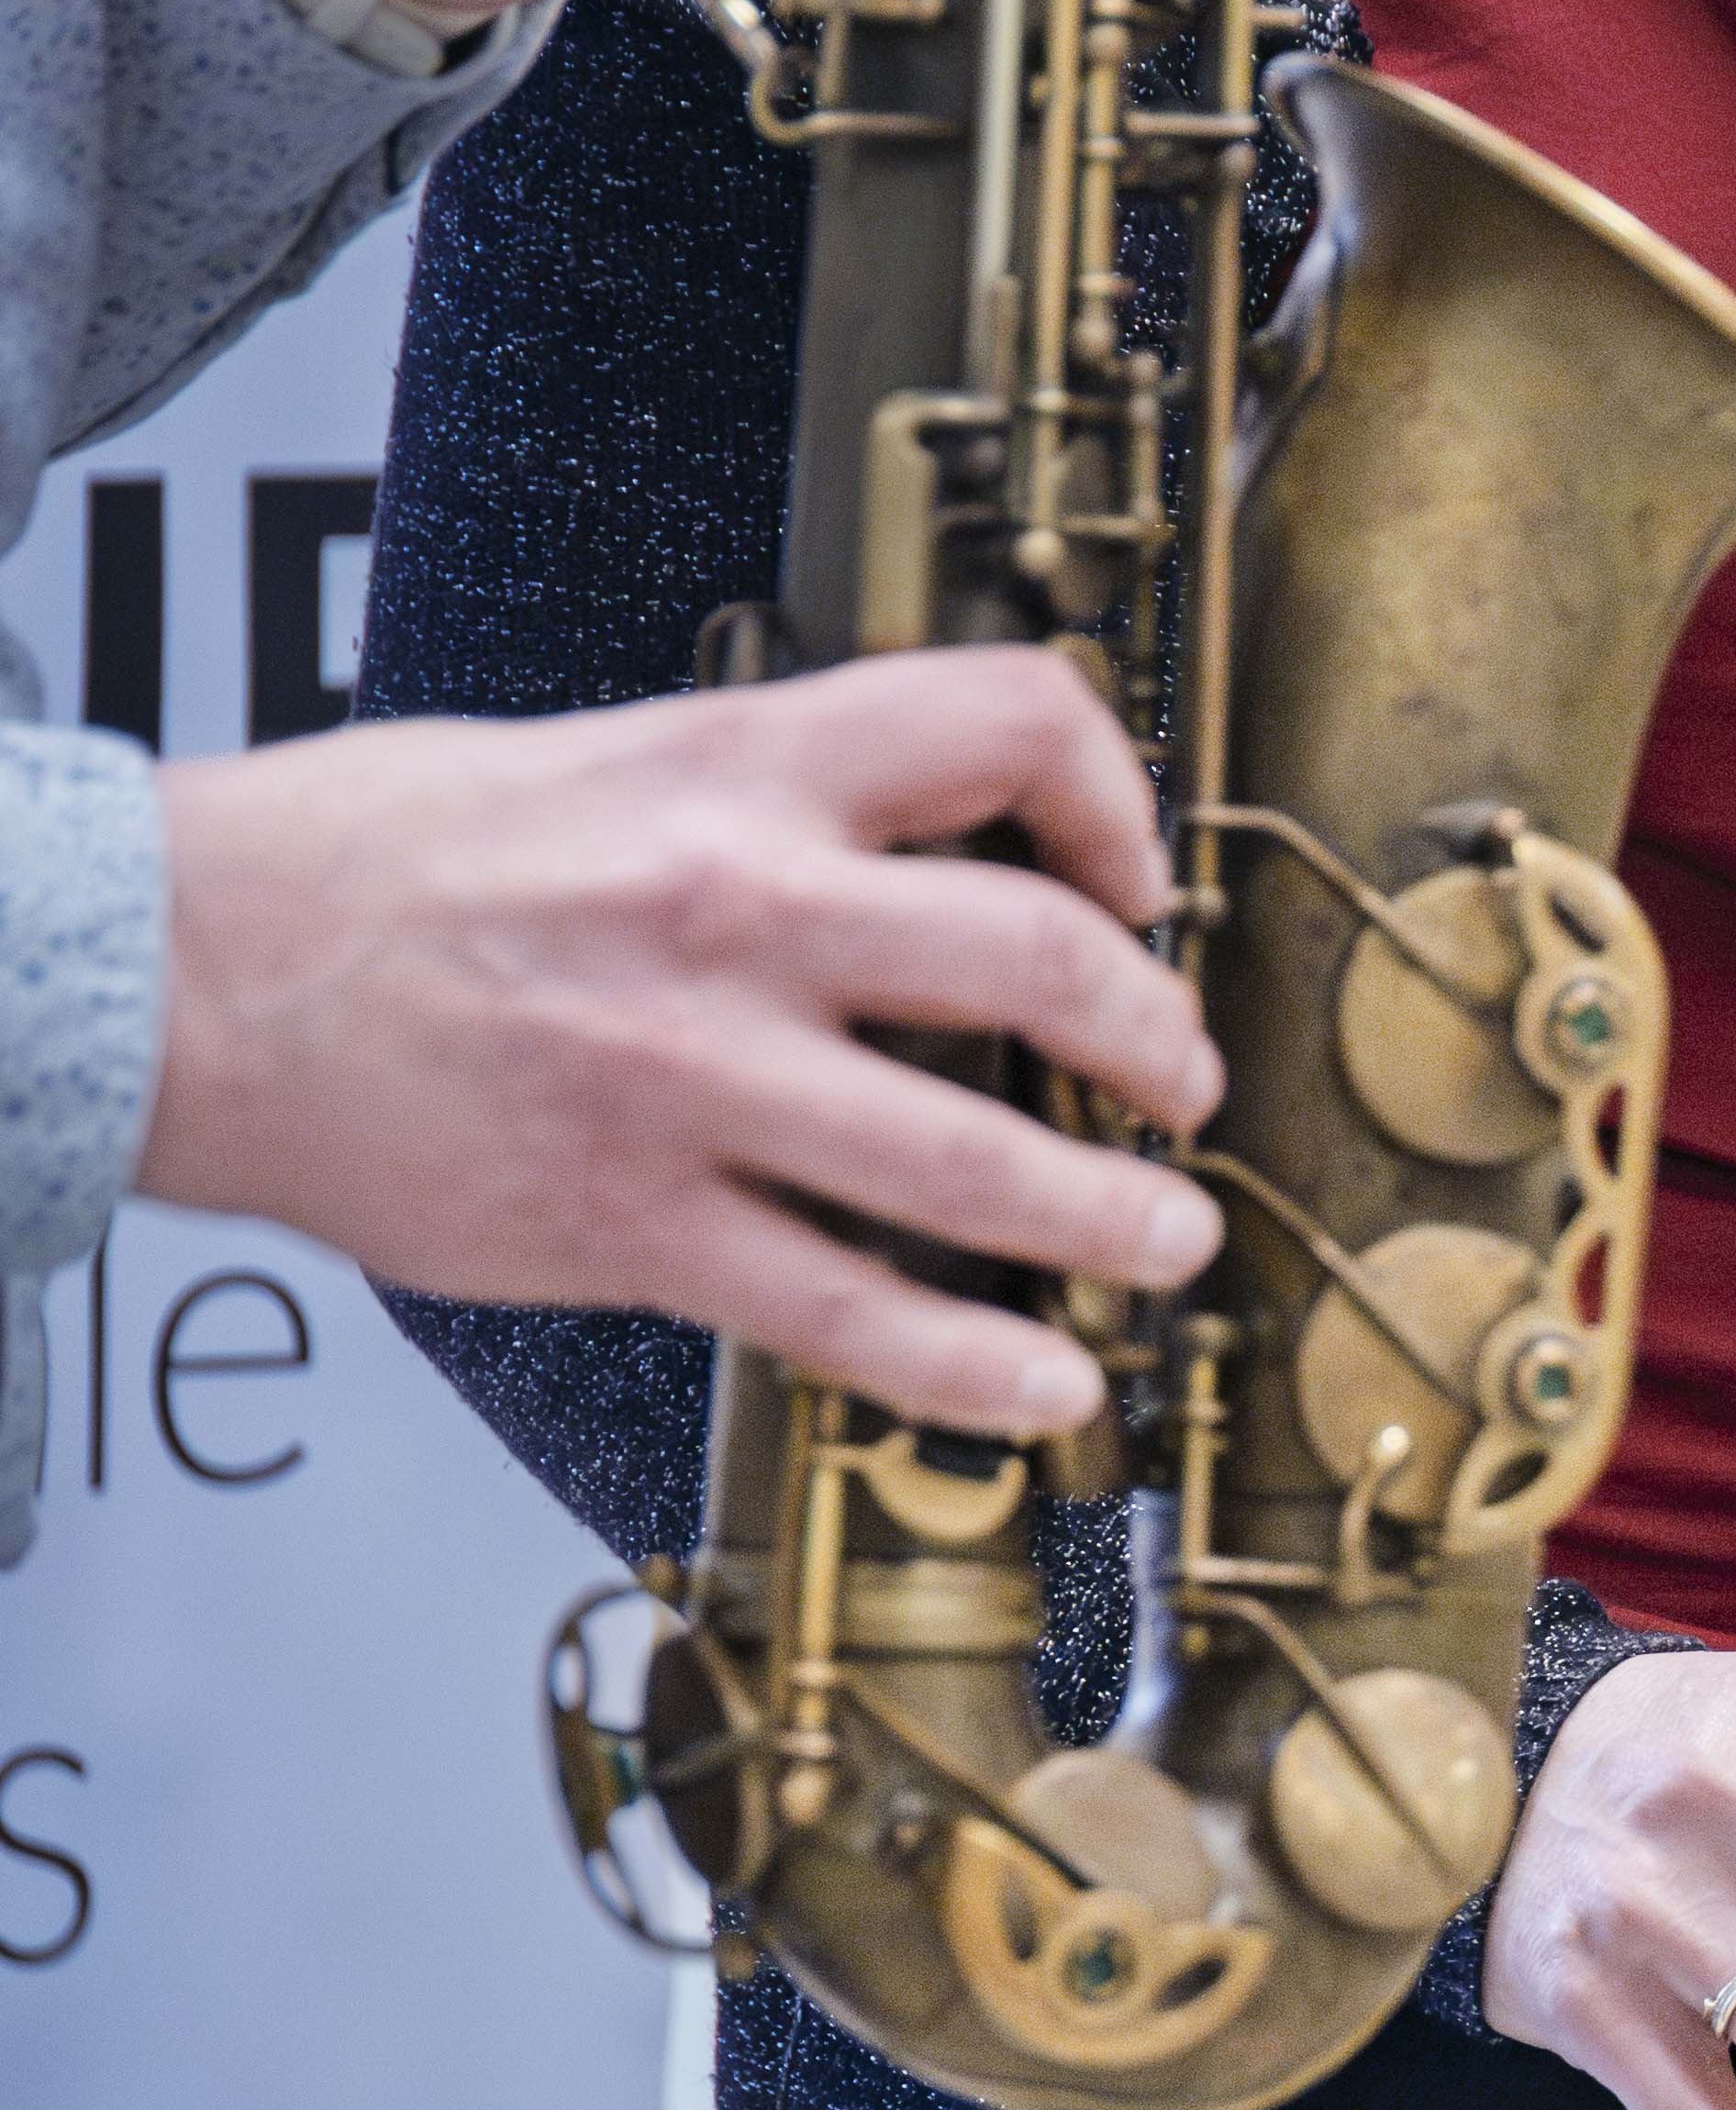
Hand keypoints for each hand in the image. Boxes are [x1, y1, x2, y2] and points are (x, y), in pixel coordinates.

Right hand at [139, 647, 1226, 1434]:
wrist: (176, 971)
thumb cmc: (367, 863)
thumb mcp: (597, 758)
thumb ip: (768, 802)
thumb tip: (922, 849)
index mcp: (734, 770)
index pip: (1004, 723)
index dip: (1118, 800)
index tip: (1139, 881)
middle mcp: (737, 914)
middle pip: (1040, 960)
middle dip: (1157, 1041)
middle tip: (1184, 1087)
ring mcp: (694, 1080)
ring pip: (978, 1164)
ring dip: (1111, 1219)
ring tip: (1167, 1244)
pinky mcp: (634, 1222)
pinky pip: (849, 1312)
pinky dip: (972, 1366)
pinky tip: (1041, 1386)